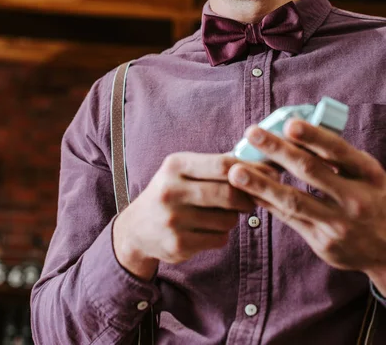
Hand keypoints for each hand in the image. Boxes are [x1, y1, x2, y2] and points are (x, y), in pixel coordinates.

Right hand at [113, 152, 276, 279]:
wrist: (137, 228)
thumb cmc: (171, 192)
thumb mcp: (184, 171)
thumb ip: (218, 166)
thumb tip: (263, 161)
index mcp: (175, 165)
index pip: (223, 164)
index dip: (251, 170)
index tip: (271, 175)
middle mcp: (171, 190)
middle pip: (228, 193)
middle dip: (246, 198)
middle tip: (252, 201)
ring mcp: (174, 219)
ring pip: (228, 219)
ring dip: (233, 218)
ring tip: (220, 214)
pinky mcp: (178, 245)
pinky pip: (220, 239)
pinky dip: (221, 234)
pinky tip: (206, 230)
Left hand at [227, 119, 385, 295]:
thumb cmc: (371, 198)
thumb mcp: (365, 174)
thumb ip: (336, 155)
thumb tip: (294, 129)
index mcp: (368, 174)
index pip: (338, 150)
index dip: (313, 137)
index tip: (289, 125)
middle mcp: (355, 199)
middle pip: (311, 170)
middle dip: (278, 150)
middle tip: (252, 133)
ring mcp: (339, 224)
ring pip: (294, 200)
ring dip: (261, 183)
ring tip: (236, 171)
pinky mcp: (323, 242)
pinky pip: (289, 219)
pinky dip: (268, 203)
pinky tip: (249, 191)